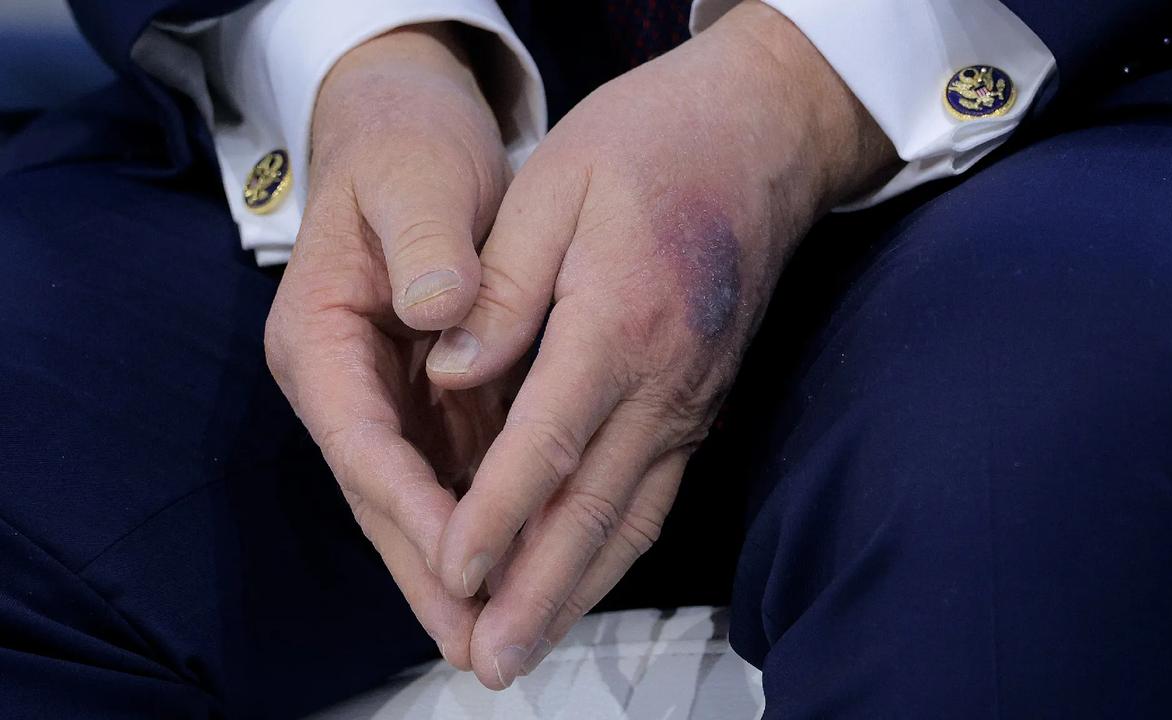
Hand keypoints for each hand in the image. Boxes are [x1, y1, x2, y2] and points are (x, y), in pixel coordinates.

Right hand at [263, 25, 512, 668]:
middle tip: (479, 643)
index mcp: (320, 340)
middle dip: (432, 571)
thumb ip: (423, 244)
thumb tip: (441, 308)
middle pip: (385, 496)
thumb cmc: (405, 151)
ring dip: (461, 566)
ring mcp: (390, 397)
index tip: (462, 561)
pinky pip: (459, 473)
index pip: (362, 443)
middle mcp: (347, 384)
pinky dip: (489, 520)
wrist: (411, 133)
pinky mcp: (434, 397)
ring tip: (507, 630)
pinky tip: (528, 563)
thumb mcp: (412, 181)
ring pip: (423, 499)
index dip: (409, 508)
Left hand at [424, 1, 896, 687]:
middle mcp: (665, 379)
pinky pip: (656, 493)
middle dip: (538, 594)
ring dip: (577, 591)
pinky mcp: (699, 401)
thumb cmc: (652, 144)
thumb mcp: (557, 182)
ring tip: (528, 648)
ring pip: (632, 516)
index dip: (495, 518)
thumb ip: (505, 286)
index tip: (449, 575)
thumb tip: (452, 373)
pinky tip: (581, 580)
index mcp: (620, 321)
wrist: (763, 134)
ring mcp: (691, 398)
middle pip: (595, 509)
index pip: (548, 444)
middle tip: (492, 662)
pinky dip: (614, 551)